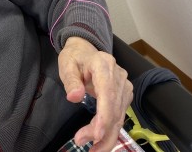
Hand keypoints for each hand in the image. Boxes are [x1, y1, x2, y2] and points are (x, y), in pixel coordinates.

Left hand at [58, 37, 132, 151]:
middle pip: (114, 109)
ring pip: (119, 117)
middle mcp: (119, 77)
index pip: (108, 94)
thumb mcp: (66, 64)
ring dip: (107, 136)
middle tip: (82, 142)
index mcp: (104, 65)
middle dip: (101, 132)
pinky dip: (109, 130)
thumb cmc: (75, 58)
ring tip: (92, 150)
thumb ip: (71, 80)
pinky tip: (99, 141)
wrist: (86, 50)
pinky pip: (118, 116)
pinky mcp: (124, 95)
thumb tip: (74, 97)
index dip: (104, 116)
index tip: (97, 134)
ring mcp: (124, 86)